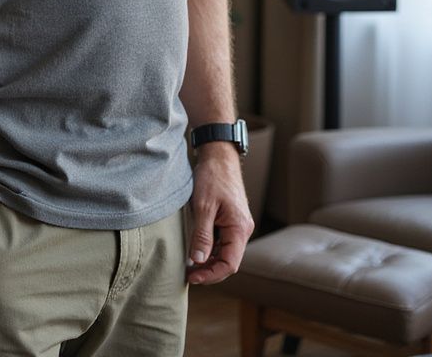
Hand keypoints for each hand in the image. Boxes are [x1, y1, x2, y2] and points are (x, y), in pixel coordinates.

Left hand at [187, 144, 253, 284]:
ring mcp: (237, 224)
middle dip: (209, 270)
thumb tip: (198, 261)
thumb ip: (202, 235)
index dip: (211, 275)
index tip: (192, 277)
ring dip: (209, 260)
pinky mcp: (231, 219)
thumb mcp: (203, 207)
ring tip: (190, 264)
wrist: (218, 155)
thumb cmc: (212, 177)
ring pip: (225, 252)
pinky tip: (196, 249)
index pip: (230, 264)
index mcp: (240, 228)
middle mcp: (242, 229)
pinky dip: (210, 248)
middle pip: (228, 260)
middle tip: (188, 274)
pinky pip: (223, 241)